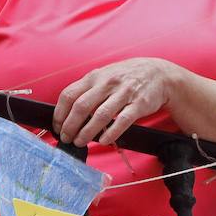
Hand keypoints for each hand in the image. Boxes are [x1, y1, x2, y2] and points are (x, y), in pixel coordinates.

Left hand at [54, 58, 176, 146]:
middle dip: (70, 126)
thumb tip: (68, 113)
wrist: (158, 73)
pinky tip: (103, 141)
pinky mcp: (139, 104)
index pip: (69, 95)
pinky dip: (111, 133)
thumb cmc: (126, 78)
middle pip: (81, 106)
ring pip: (100, 115)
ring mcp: (123, 93)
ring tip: (80, 142)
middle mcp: (107, 83)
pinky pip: (122, 121)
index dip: (60, 113)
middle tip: (66, 138)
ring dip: (87, 132)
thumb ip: (87, 91)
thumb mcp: (104, 77)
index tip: (57, 127)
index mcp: (94, 77)